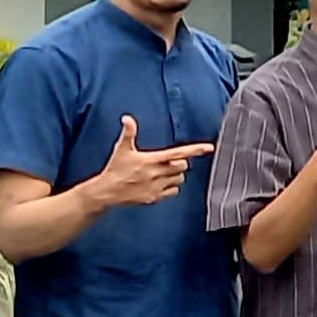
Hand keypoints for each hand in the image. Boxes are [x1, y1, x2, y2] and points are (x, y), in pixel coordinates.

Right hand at [80, 113, 210, 211]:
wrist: (106, 191)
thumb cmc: (115, 168)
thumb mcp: (121, 149)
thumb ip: (129, 133)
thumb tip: (127, 118)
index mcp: (151, 160)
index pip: (179, 153)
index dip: (195, 150)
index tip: (209, 148)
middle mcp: (156, 173)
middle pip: (183, 166)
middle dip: (180, 163)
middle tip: (168, 162)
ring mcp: (156, 187)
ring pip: (180, 179)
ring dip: (176, 175)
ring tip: (163, 173)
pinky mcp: (154, 198)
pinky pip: (173, 192)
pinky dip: (171, 188)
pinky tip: (161, 184)